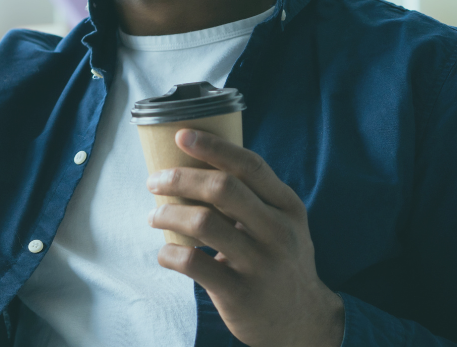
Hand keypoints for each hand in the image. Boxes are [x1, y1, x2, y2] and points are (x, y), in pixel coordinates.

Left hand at [146, 129, 344, 346]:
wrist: (302, 321)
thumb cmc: (278, 261)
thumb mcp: (281, 224)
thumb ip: (251, 197)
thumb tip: (194, 162)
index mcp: (287, 207)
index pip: (250, 165)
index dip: (214, 147)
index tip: (181, 135)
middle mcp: (279, 232)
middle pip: (223, 188)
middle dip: (179, 178)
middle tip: (154, 181)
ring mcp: (261, 264)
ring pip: (203, 223)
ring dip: (168, 214)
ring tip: (154, 216)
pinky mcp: (241, 294)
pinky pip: (193, 263)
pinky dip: (168, 253)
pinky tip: (165, 252)